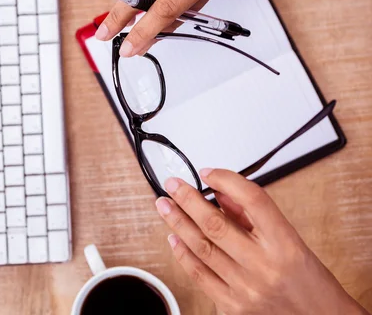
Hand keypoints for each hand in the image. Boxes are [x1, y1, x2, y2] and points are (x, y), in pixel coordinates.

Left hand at [155, 169, 368, 314]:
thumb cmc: (307, 280)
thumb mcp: (290, 240)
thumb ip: (252, 214)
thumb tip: (218, 190)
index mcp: (285, 244)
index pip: (252, 200)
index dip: (226, 180)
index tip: (208, 172)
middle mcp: (265, 266)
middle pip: (216, 224)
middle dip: (188, 200)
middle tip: (172, 185)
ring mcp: (246, 288)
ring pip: (201, 248)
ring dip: (178, 223)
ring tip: (165, 206)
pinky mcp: (233, 306)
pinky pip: (199, 275)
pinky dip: (182, 253)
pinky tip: (173, 237)